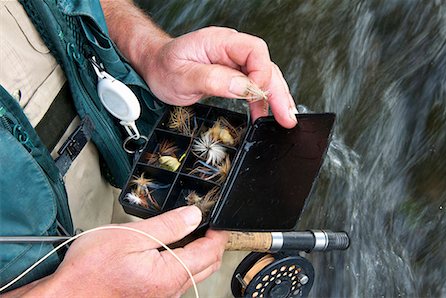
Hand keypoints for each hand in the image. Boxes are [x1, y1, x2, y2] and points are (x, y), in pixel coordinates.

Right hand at [20, 206, 226, 296]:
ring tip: (191, 231)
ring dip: (199, 253)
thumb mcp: (132, 236)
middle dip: (213, 244)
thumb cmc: (91, 269)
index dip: (218, 233)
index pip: (209, 252)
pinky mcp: (152, 295)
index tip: (217, 220)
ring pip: (194, 273)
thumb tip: (194, 215)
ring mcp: (162, 295)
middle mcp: (170, 289)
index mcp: (170, 274)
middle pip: (207, 265)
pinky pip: (178, 278)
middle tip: (209, 224)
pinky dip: (184, 261)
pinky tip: (172, 248)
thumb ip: (168, 226)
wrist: (68, 296)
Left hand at [142, 27, 298, 127]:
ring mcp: (233, 62)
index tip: (255, 96)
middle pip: (265, 66)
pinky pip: (253, 86)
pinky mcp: (232, 74)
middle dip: (277, 92)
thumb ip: (213, 80)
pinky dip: (262, 101)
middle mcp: (230, 49)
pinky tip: (265, 115)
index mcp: (219, 42)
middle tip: (285, 116)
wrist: (155, 68)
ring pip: (263, 77)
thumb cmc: (164, 68)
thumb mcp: (182, 76)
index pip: (254, 51)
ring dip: (275, 98)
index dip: (261, 74)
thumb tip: (243, 87)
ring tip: (284, 119)